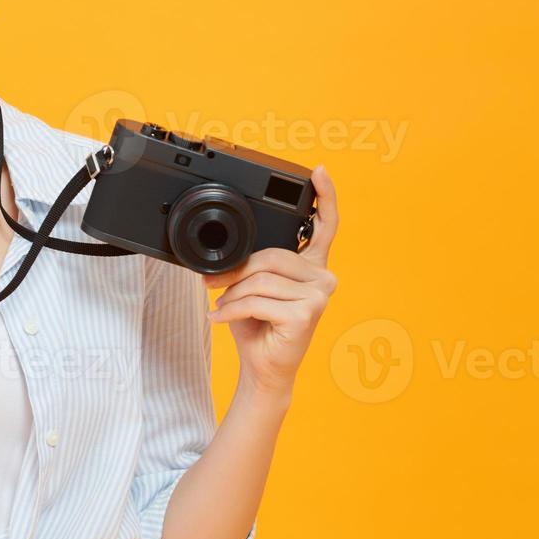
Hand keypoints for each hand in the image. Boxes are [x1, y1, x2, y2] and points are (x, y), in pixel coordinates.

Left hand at [202, 163, 339, 397]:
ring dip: (232, 294)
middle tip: (213, 285)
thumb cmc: (259, 324)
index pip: (325, 225)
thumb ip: (254, 263)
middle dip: (236, 271)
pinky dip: (231, 309)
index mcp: (312, 266)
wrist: (263, 367)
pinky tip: (221, 317)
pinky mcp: (306, 314)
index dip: (324, 196)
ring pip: (260, 279)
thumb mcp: (253, 286)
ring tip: (223, 305)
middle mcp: (323, 277)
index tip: (318, 171)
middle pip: (271, 255)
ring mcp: (319, 296)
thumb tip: (228, 251)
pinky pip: (257, 300)